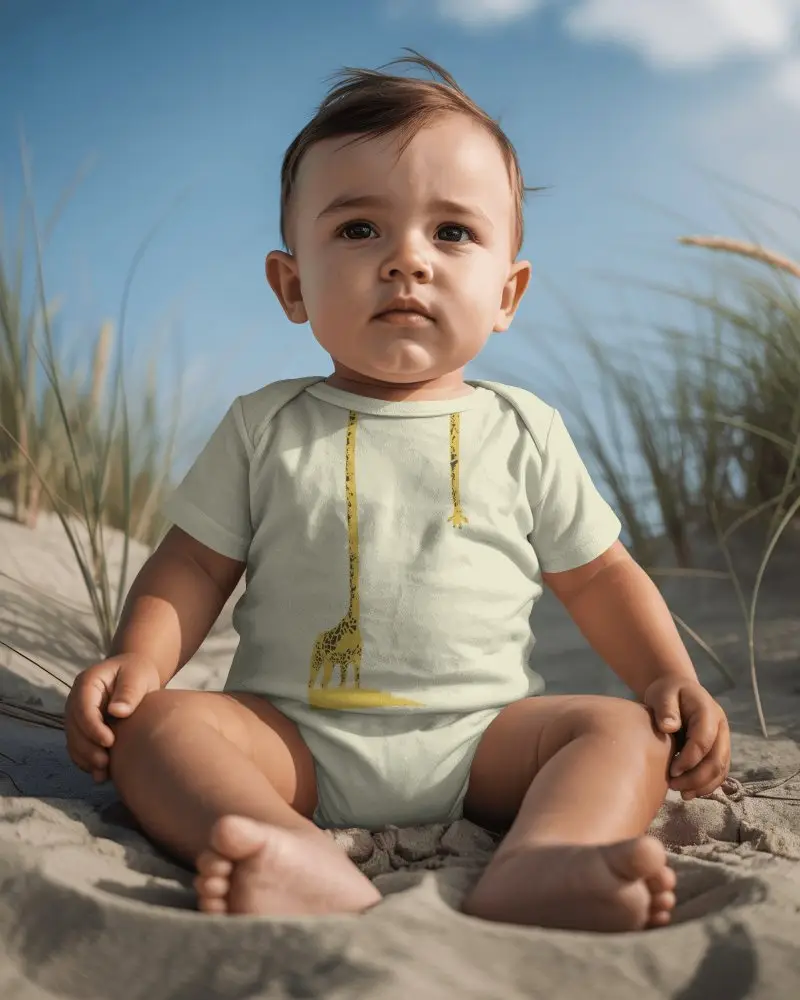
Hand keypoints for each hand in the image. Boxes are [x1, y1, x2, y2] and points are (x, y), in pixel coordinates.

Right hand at [65, 653, 161, 782]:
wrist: (134, 676)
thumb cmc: (137, 673)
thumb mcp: (138, 676)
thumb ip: (129, 692)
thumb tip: (118, 712)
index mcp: (87, 683)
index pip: (83, 708)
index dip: (92, 727)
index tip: (109, 742)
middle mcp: (76, 700)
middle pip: (74, 728)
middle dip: (87, 748)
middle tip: (105, 763)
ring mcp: (76, 716)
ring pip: (73, 741)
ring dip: (85, 758)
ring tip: (103, 772)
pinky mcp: (81, 730)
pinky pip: (78, 748)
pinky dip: (87, 762)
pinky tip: (101, 774)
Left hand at [643, 677, 730, 799]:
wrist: (677, 690)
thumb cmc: (667, 693)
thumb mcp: (662, 694)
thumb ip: (666, 709)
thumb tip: (669, 727)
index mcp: (708, 712)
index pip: (704, 741)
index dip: (689, 759)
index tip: (672, 771)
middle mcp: (721, 727)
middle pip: (716, 759)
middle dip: (696, 778)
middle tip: (673, 785)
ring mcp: (723, 740)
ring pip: (720, 769)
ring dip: (702, 785)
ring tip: (681, 793)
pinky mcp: (719, 750)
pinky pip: (718, 772)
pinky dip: (706, 785)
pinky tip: (690, 792)